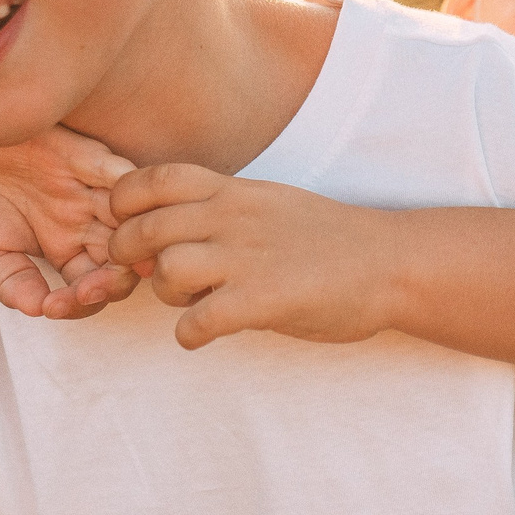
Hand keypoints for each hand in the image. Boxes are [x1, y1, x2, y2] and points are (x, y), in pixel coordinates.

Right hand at [0, 94, 140, 318]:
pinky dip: (125, 191)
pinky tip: (113, 211)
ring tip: (118, 259)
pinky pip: (117, 172)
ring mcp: (87, 188)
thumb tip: (40, 312)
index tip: (56, 305)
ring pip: (130, 220)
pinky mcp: (82, 153)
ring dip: (131, 241)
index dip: (84, 302)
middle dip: (117, 279)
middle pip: (122, 257)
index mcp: (63, 247)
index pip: (92, 285)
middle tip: (95, 288)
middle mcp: (83, 219)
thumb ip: (12, 282)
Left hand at [106, 165, 403, 349]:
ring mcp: (247, 258)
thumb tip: (162, 225)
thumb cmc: (326, 238)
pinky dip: (190, 334)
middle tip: (145, 274)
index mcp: (232, 192)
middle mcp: (233, 218)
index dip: (124, 204)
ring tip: (190, 303)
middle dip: (129, 257)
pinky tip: (204, 334)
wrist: (389, 263)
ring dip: (166, 296)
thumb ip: (217, 208)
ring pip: (166, 272)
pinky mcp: (264, 300)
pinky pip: (197, 321)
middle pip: (144, 229)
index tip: (130, 226)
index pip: (152, 179)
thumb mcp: (268, 202)